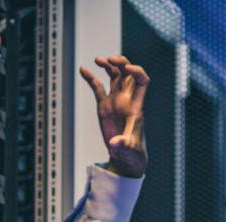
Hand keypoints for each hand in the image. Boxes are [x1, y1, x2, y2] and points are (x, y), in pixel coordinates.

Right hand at [79, 55, 148, 177]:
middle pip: (128, 73)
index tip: (127, 68)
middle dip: (121, 63)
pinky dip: (91, 78)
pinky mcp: (104, 106)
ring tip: (98, 60)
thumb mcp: (129, 149)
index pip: (142, 81)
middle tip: (110, 59)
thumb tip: (114, 144)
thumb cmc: (133, 153)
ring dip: (108, 65)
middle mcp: (127, 99)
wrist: (126, 157)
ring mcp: (115, 101)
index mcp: (136, 105)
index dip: (137, 72)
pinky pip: (97, 88)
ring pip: (114, 76)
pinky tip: (83, 70)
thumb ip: (123, 145)